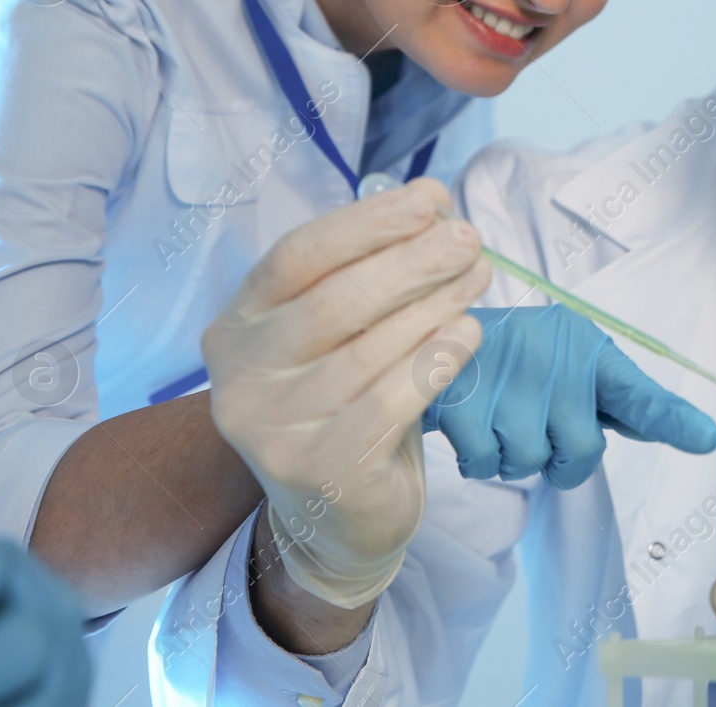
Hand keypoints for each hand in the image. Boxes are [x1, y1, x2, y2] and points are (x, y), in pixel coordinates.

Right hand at [203, 177, 489, 607]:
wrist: (335, 517)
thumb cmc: (346, 405)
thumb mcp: (341, 336)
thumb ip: (367, 277)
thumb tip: (434, 208)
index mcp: (238, 326)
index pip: (296, 257)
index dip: (366, 224)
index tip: (430, 199)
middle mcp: (241, 376)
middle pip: (334, 300)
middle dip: (410, 261)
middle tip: (467, 239)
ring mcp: (274, 428)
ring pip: (368, 350)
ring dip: (434, 305)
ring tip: (477, 278)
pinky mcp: (319, 470)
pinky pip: (390, 401)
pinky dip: (435, 361)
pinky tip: (467, 334)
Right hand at [425, 304, 715, 488]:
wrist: (423, 332)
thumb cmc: (513, 364)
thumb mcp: (568, 369)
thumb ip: (623, 402)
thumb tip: (699, 433)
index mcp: (585, 347)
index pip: (635, 391)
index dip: (672, 419)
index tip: (706, 438)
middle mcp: (552, 354)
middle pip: (581, 451)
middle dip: (559, 458)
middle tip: (534, 427)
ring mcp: (506, 373)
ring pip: (529, 462)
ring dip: (512, 456)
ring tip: (495, 417)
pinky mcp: (461, 395)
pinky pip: (485, 463)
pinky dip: (477, 458)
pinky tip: (469, 424)